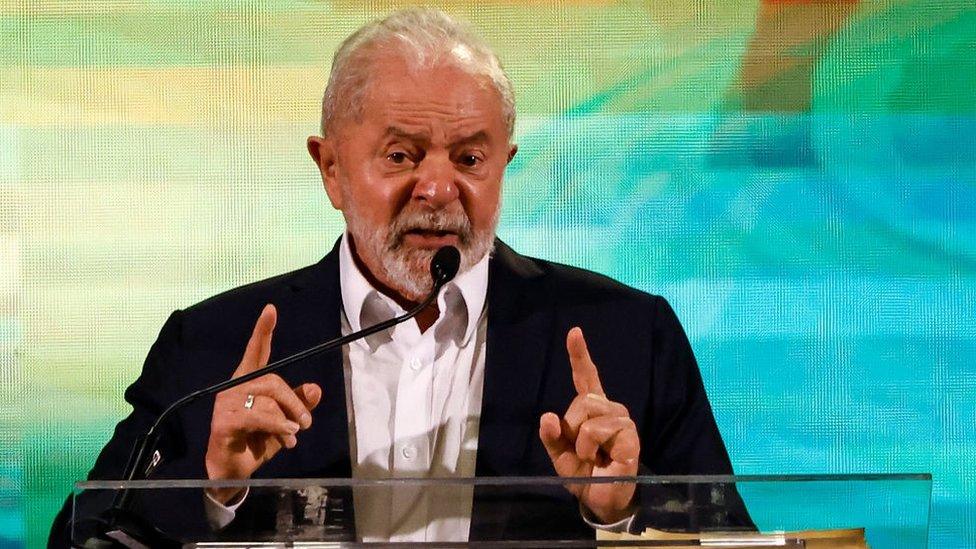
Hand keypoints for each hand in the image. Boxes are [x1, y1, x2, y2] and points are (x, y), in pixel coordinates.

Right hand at [204, 304, 322, 503]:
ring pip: (266, 401)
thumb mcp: (284, 423)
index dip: (263, 331)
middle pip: (272, 381)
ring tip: (293, 436)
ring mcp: (225, 405)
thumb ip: (298, 405)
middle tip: (306, 423)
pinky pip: (256, 417)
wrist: (232, 473)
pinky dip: (277, 426)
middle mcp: (233, 388)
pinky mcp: (223, 423)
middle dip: (294, 402)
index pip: (255, 352)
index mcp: (246, 382)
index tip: (271, 310)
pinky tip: (287, 436)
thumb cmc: (256, 443)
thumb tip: (316, 388)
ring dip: (286, 420)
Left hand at [539, 327, 639, 523]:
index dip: (580, 354)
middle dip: (573, 427)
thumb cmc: (583, 474)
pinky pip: (600, 431)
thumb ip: (551, 437)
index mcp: (591, 409)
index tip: (574, 332)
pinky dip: (592, 447)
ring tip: (593, 456)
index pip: (586, 377)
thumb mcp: (560, 456)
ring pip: (590, 417)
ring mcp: (623, 421)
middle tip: (581, 450)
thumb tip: (548, 417)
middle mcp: (610, 409)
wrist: (601, 499)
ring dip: (582, 442)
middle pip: (583, 400)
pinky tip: (603, 459)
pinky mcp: (631, 436)